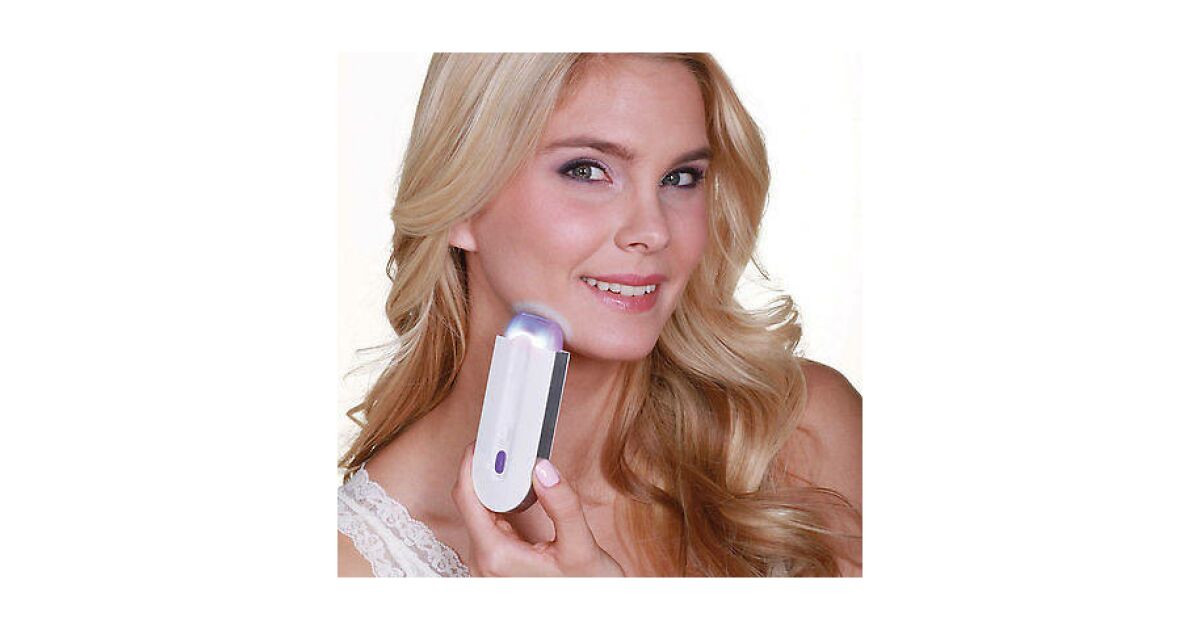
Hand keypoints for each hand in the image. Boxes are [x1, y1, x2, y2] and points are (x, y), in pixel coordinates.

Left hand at [451, 441, 626, 576]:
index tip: (483, 442)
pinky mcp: (498, 565)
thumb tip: (542, 469)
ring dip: (493, 488)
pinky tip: (516, 492)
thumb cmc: (587, 589)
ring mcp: (489, 566)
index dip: (471, 465)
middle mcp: (484, 563)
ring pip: (479, 514)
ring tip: (510, 464)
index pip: (467, 499)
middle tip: (503, 446)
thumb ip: (563, 506)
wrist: (593, 613)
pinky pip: (490, 526)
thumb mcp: (581, 547)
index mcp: (495, 557)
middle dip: (485, 473)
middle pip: (470, 504)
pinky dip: (499, 505)